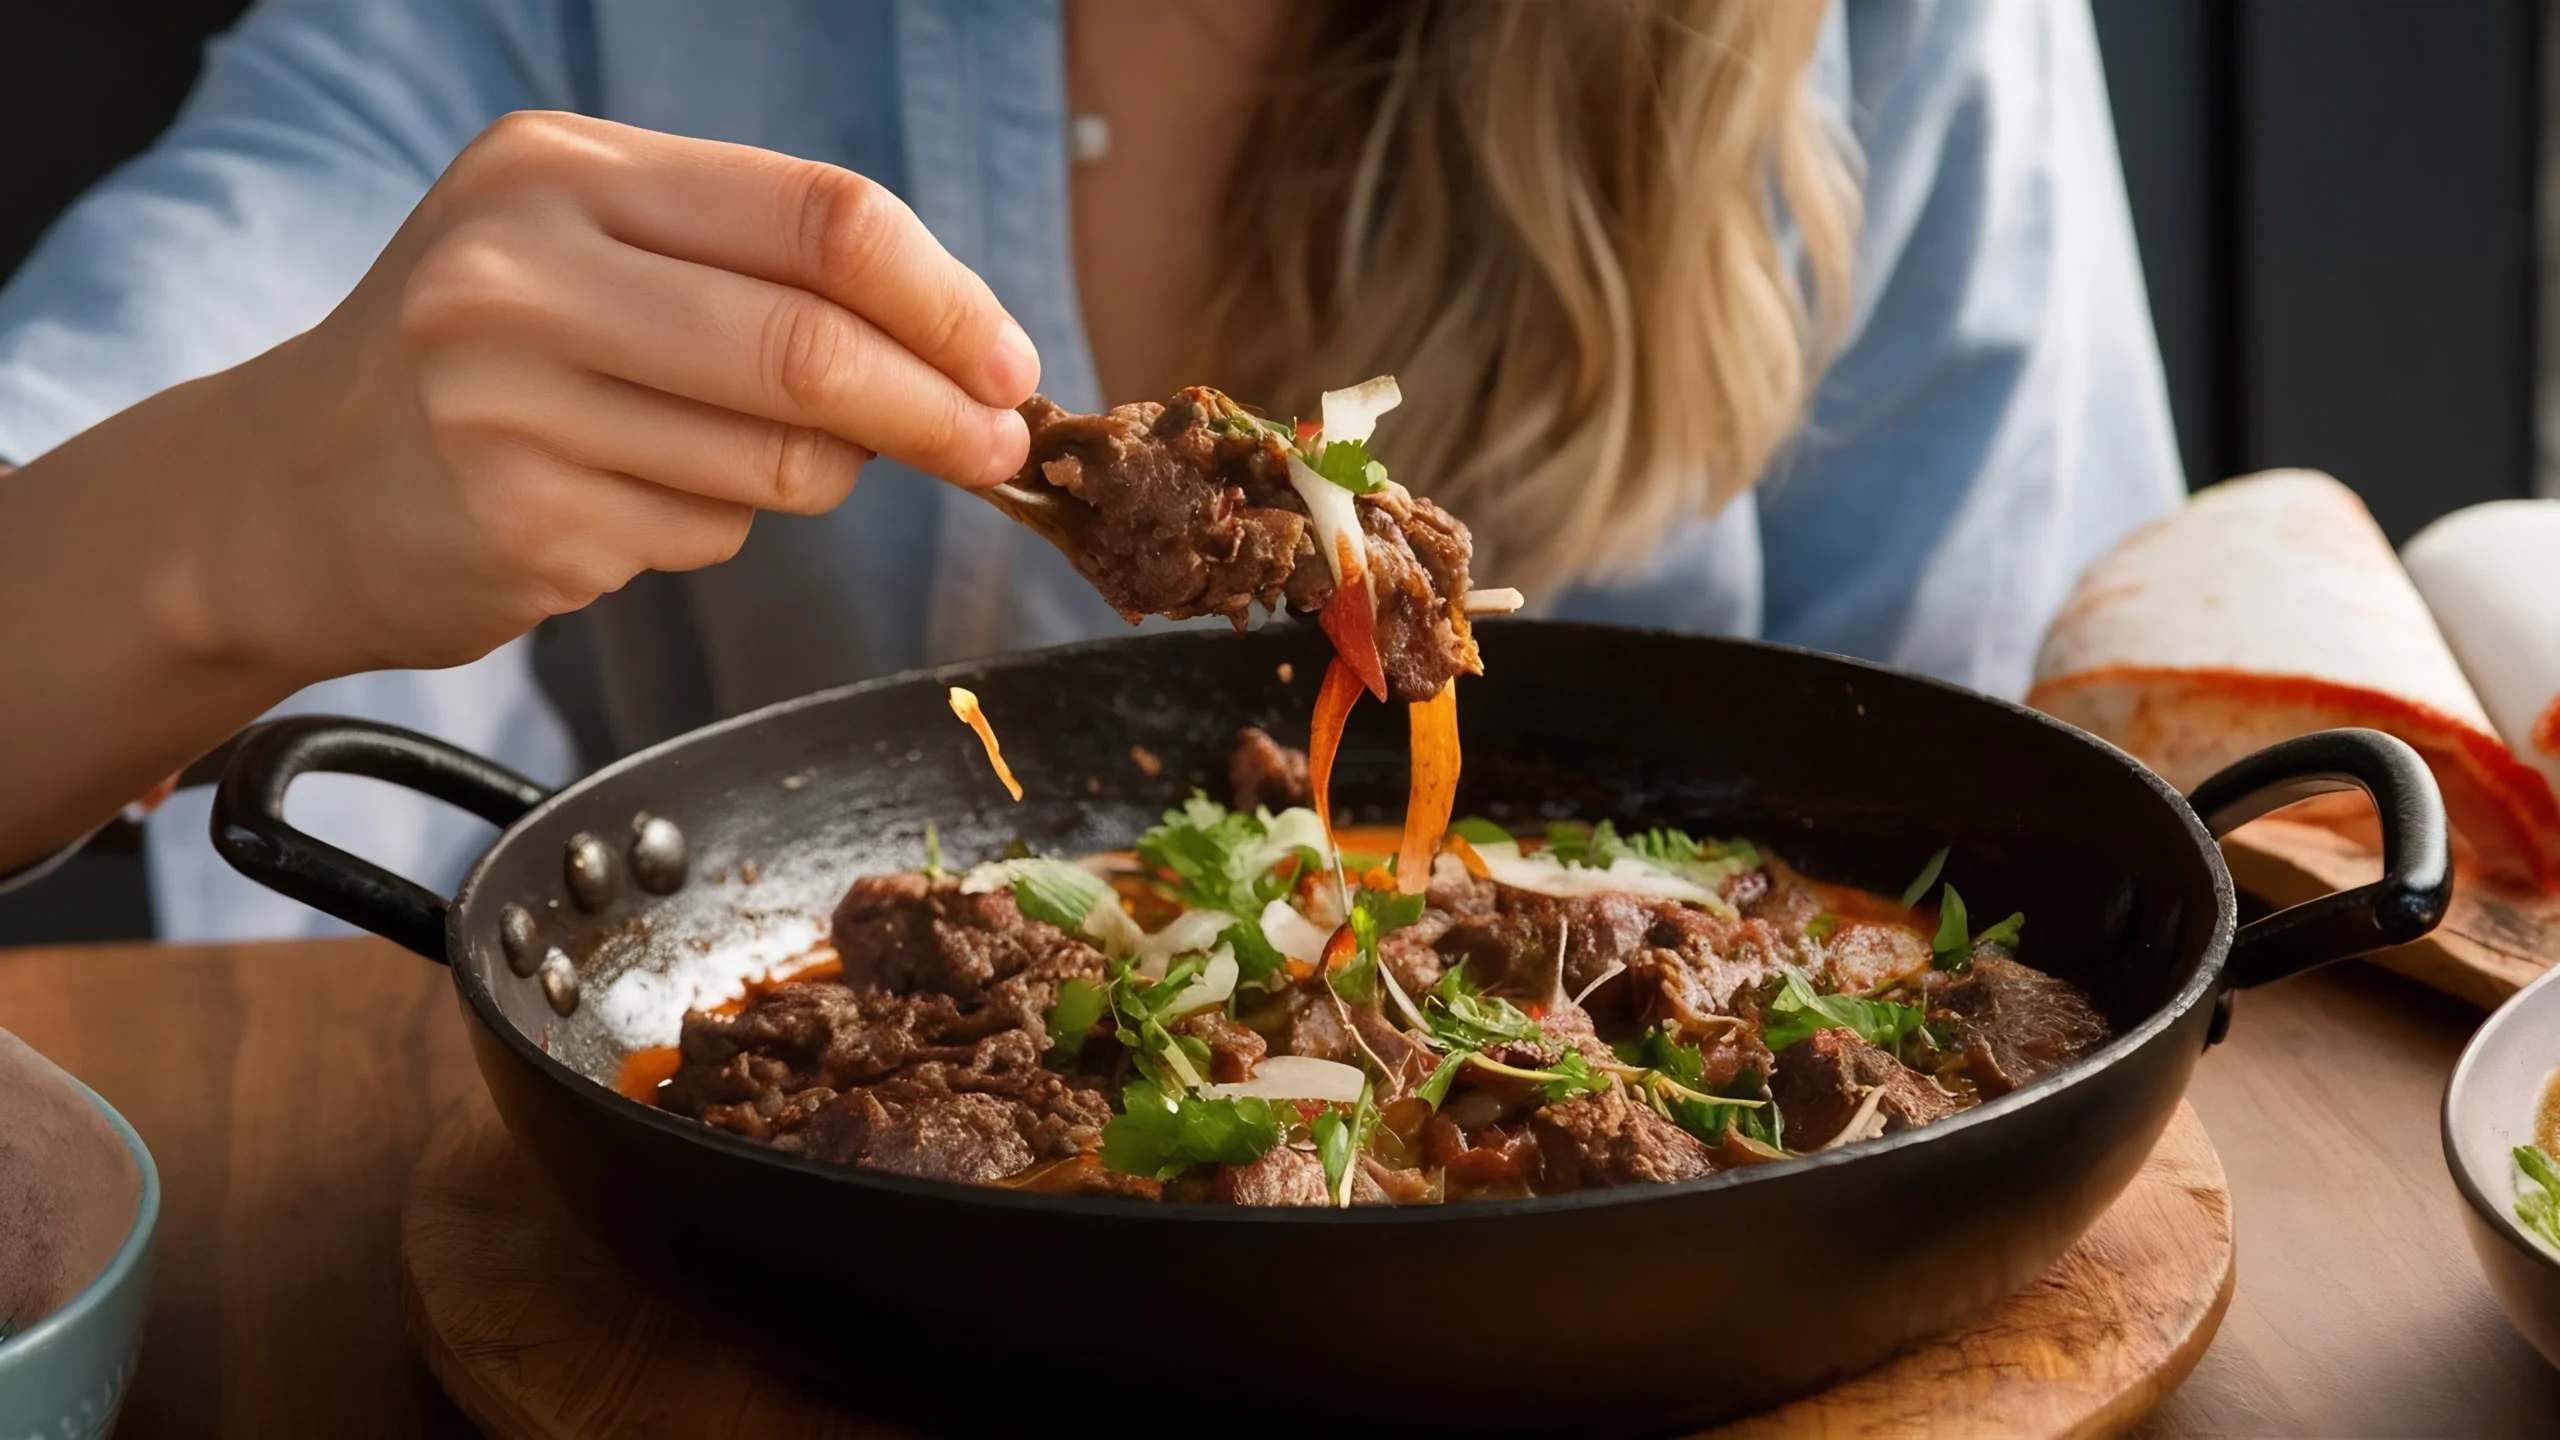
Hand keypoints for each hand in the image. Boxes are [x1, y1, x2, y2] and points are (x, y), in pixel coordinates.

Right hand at [190, 110, 1040, 676]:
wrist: (292, 489)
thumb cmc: (483, 361)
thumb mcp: (588, 250)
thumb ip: (753, 268)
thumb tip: (963, 352)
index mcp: (564, 168)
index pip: (818, 215)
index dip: (944, 297)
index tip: (1007, 362)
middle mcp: (523, 269)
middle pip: (813, 345)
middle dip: (936, 409)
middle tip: (998, 450)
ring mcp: (507, 400)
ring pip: (777, 461)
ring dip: (815, 479)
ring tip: (738, 461)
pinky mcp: (517, 522)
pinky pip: (705, 534)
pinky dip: (712, 527)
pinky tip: (626, 503)